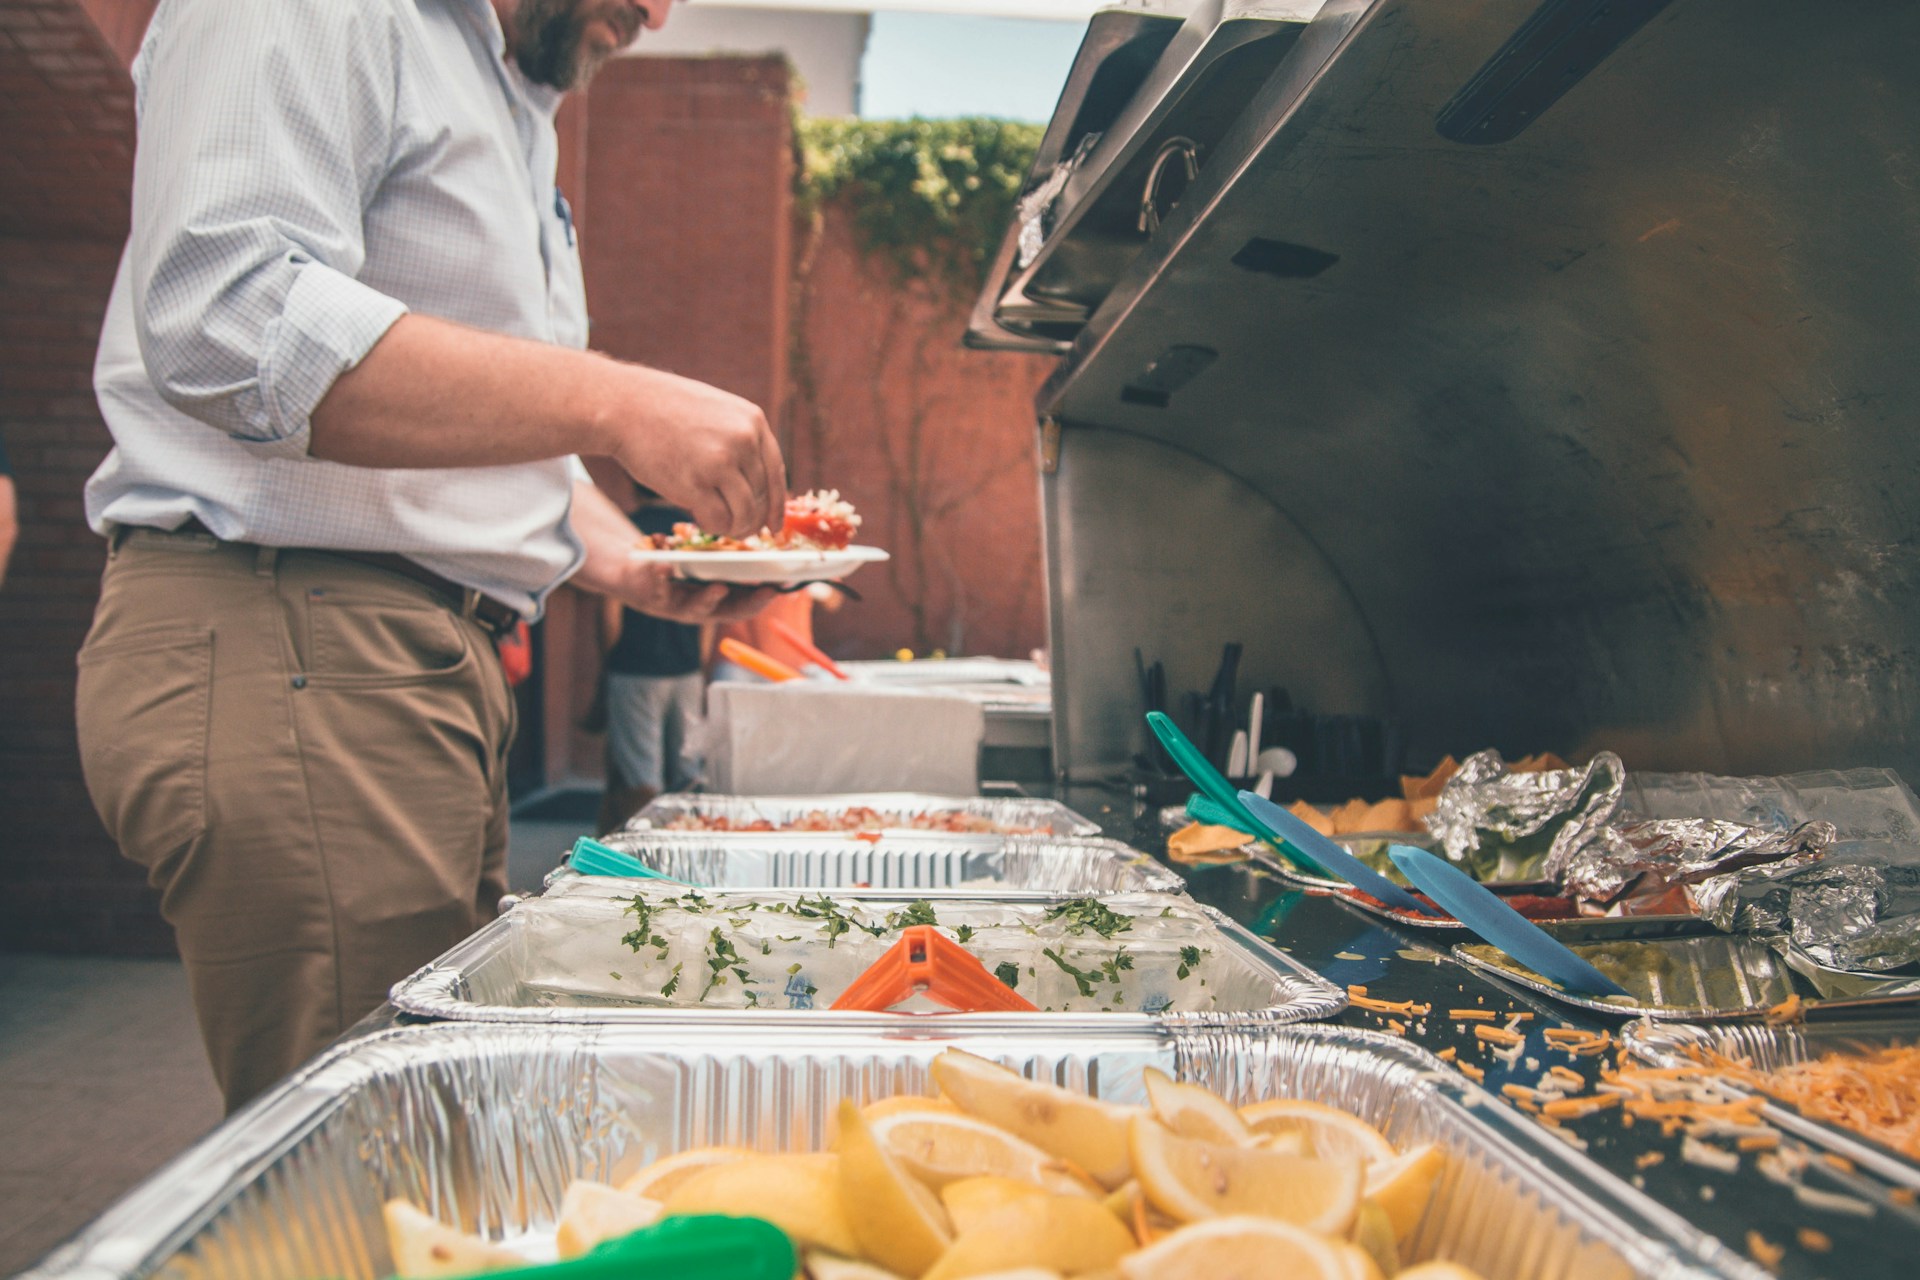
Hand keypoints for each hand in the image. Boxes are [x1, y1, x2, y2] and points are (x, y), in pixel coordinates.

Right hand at [602, 365, 786, 539]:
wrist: (624, 405)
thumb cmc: (665, 409)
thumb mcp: (717, 410)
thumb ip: (741, 438)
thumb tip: (757, 481)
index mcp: (753, 421)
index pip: (776, 472)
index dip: (778, 504)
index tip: (775, 524)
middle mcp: (743, 441)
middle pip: (762, 496)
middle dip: (753, 519)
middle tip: (742, 531)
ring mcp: (720, 463)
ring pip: (745, 512)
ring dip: (735, 527)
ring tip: (722, 527)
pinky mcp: (695, 484)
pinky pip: (720, 519)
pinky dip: (715, 527)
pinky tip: (702, 520)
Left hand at [611, 561, 777, 624]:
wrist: (636, 575)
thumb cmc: (677, 568)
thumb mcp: (701, 564)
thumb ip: (725, 559)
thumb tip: (759, 543)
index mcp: (715, 603)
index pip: (745, 606)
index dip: (763, 599)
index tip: (780, 586)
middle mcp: (700, 610)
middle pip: (727, 612)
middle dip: (746, 602)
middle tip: (762, 590)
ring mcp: (677, 608)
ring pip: (695, 608)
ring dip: (709, 598)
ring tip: (719, 586)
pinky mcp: (653, 597)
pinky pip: (657, 589)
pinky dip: (661, 576)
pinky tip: (665, 565)